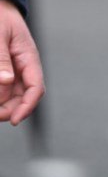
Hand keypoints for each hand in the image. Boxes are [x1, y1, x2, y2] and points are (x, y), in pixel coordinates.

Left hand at [0, 0, 44, 124]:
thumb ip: (2, 58)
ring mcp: (13, 70)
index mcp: (28, 57)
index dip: (27, 106)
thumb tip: (7, 82)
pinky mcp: (3, 71)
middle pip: (23, 97)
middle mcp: (23, 67)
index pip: (36, 88)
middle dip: (10, 109)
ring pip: (11, 96)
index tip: (14, 119)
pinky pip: (3, 88)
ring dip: (2, 103)